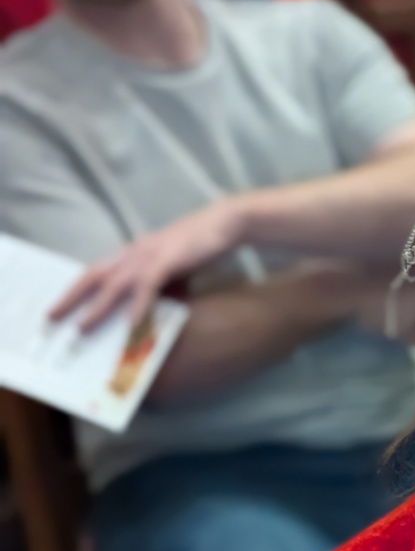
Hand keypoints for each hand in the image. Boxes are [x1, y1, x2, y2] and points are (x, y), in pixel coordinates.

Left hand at [50, 198, 243, 333]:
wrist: (227, 222)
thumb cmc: (203, 245)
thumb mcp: (176, 269)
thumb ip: (162, 287)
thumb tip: (152, 312)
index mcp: (134, 251)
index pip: (98, 270)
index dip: (77, 288)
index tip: (62, 305)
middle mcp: (135, 251)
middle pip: (94, 275)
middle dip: (72, 297)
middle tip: (52, 317)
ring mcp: (149, 254)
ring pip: (114, 284)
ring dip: (97, 307)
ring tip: (83, 328)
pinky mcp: (168, 259)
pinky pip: (147, 286)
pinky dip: (137, 306)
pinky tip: (130, 324)